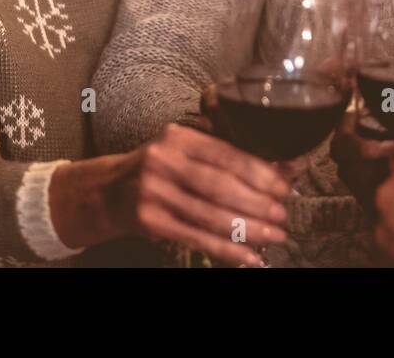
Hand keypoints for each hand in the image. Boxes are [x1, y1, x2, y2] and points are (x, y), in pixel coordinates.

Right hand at [118, 124, 292, 266]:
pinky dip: (226, 249)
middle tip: (282, 214)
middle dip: (258, 202)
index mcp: (178, 137)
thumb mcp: (184, 148)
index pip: (226, 154)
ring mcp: (154, 192)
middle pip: (220, 185)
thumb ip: (227, 151)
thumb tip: (286, 164)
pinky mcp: (149, 221)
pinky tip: (248, 256)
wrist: (106, 192)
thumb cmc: (160, 168)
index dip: (259, 171)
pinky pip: (196, 237)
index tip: (284, 186)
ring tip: (274, 236)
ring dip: (248, 229)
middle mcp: (164, 161)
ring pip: (210, 215)